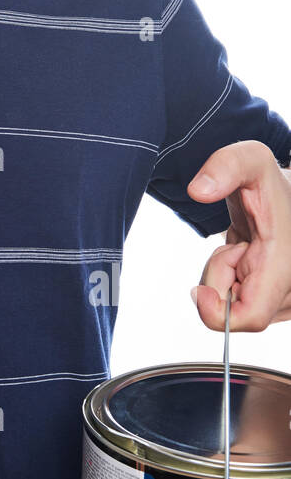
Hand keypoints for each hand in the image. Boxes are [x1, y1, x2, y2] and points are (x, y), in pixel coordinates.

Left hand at [186, 140, 290, 330]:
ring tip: (245, 248)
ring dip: (229, 282)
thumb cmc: (271, 181)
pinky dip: (236, 285)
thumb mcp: (250, 160)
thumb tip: (198, 191)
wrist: (290, 195)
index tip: (199, 287)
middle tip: (233, 245)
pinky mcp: (281, 301)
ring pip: (239, 311)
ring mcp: (290, 299)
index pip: (251, 318)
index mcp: (286, 264)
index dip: (218, 311)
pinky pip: (243, 308)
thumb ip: (225, 166)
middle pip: (237, 314)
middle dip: (222, 280)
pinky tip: (248, 259)